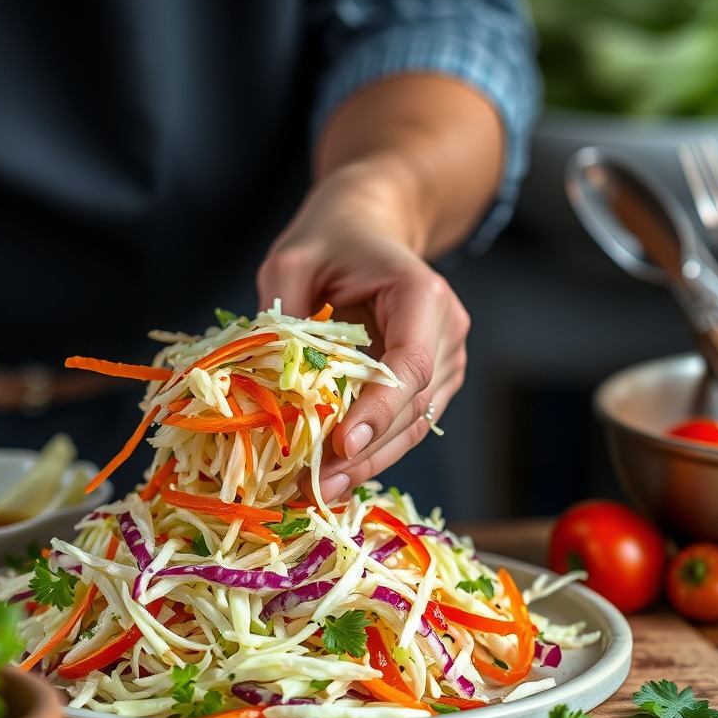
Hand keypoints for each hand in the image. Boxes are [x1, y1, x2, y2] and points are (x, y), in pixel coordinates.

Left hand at [259, 74, 502, 502]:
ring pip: (415, 425)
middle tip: (317, 484)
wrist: (368, 228)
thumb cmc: (331, 240)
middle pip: (415, 405)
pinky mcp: (431, 379)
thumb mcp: (291, 259)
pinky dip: (373, 450)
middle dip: (367, 451)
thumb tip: (271, 376)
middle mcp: (446, 330)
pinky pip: (406, 423)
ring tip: (320, 489)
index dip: (379, 410)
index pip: (410, 363)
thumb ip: (281, 309)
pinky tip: (336, 472)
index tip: (342, 446)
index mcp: (421, 295)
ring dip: (370, 462)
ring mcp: (445, 358)